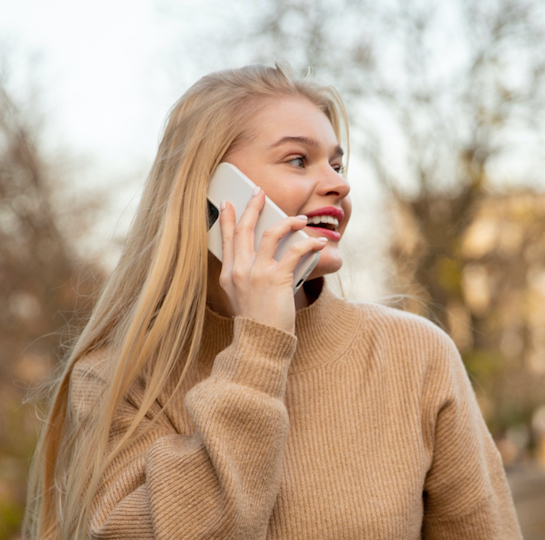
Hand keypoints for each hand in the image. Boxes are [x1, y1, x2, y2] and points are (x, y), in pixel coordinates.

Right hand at [216, 188, 326, 333]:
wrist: (261, 343)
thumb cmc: (258, 322)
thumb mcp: (243, 297)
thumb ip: (248, 276)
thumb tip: (267, 256)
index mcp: (229, 274)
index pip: (226, 239)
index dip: (227, 219)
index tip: (228, 202)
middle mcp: (239, 271)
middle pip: (245, 229)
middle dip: (253, 206)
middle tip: (259, 191)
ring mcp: (256, 274)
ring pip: (270, 233)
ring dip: (288, 222)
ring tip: (301, 219)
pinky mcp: (276, 279)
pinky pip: (294, 251)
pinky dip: (308, 244)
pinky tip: (318, 243)